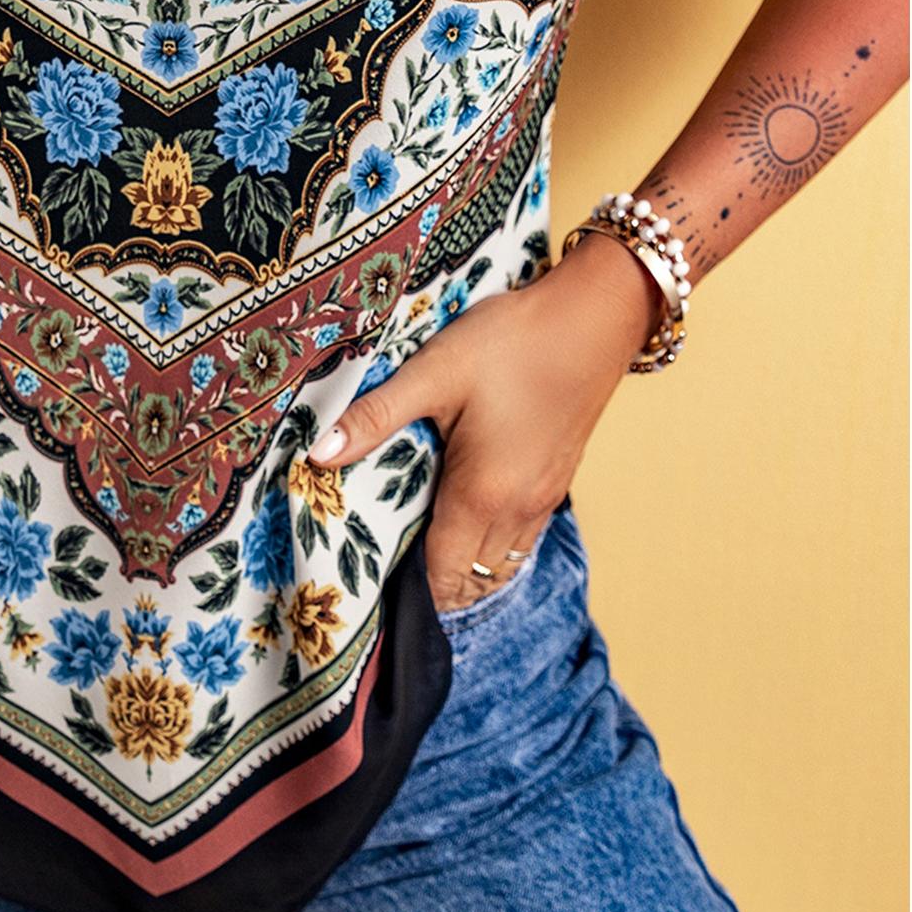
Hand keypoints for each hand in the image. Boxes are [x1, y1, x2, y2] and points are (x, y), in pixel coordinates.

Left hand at [307, 231, 661, 612]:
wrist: (594, 319)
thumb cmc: (513, 343)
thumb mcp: (435, 372)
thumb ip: (377, 416)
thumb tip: (318, 452)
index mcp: (482, 495)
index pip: (443, 576)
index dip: (410, 593)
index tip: (377, 592)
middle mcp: (518, 509)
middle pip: (474, 579)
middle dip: (436, 587)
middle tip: (392, 571)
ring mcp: (545, 496)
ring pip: (503, 562)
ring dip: (468, 568)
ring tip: (427, 552)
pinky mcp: (559, 477)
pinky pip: (524, 537)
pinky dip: (495, 546)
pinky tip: (473, 516)